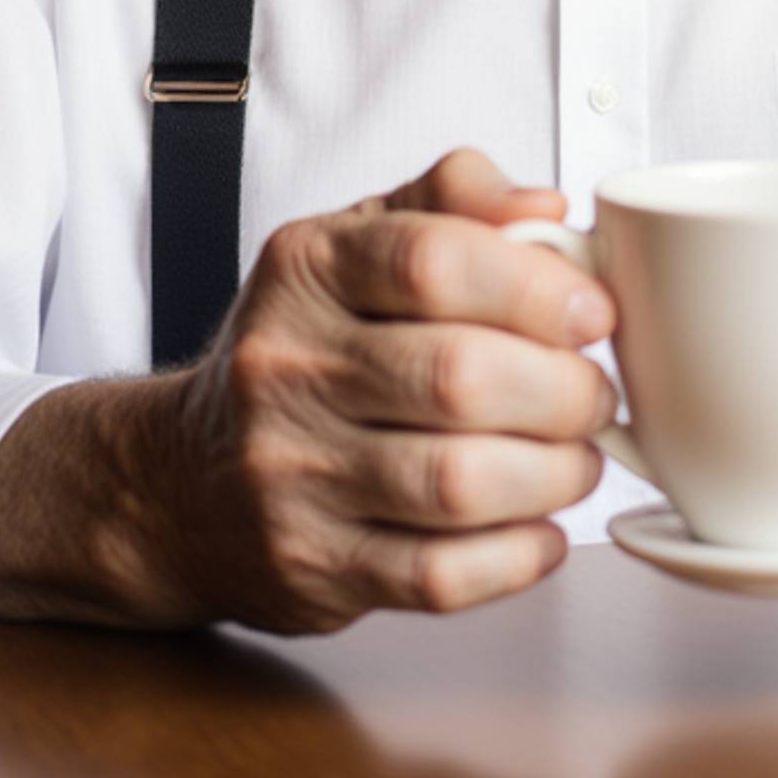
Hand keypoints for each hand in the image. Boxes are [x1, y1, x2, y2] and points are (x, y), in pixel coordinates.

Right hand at [153, 148, 616, 633]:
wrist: (180, 482)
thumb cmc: (297, 350)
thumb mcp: (351, 244)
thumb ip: (449, 202)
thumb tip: (547, 208)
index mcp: (304, 270)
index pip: (432, 260)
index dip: (535, 285)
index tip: (592, 311)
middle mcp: (285, 367)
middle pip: (458, 376)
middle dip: (563, 389)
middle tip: (596, 394)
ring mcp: (291, 477)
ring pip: (458, 483)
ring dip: (554, 474)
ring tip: (578, 458)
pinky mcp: (312, 569)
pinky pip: (440, 576)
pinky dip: (516, 557)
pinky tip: (541, 529)